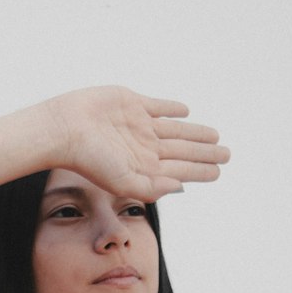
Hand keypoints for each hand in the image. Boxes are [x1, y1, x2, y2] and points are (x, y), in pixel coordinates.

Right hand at [39, 85, 229, 200]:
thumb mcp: (123, 182)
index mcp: (145, 167)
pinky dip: (173, 108)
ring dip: (195, 132)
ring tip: (214, 136)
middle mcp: (145, 147)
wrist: (65, 130)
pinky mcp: (132, 104)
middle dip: (205, 153)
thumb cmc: (89, 160)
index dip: (202, 170)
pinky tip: (185, 110)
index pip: (182, 170)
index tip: (219, 171)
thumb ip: (152, 189)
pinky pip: (158, 106)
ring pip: (176, 129)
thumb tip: (181, 187)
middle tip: (227, 154)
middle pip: (183, 150)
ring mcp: (139, 125)